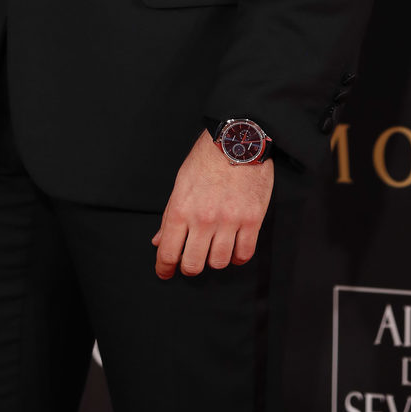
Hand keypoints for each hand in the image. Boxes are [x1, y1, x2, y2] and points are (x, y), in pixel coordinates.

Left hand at [151, 130, 273, 278]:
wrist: (238, 139)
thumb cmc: (206, 158)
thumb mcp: (181, 183)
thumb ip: (169, 215)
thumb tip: (159, 241)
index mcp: (181, 208)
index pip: (168, 252)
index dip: (164, 268)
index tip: (165, 272)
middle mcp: (204, 219)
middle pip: (193, 265)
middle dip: (189, 267)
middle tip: (191, 261)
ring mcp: (229, 220)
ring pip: (219, 263)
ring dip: (214, 260)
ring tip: (214, 249)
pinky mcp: (252, 219)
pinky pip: (244, 254)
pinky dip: (237, 257)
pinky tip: (234, 249)